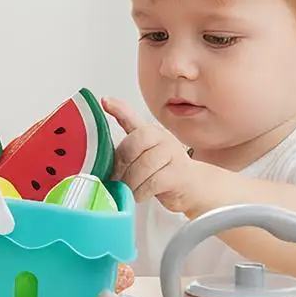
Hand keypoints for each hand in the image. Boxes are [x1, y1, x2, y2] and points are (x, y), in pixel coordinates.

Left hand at [101, 98, 217, 215]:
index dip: (118, 109)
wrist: (193, 187)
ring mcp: (172, 154)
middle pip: (132, 146)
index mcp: (149, 132)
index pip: (131, 118)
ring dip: (130, 183)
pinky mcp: (178, 174)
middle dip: (121, 165)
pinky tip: (140, 194)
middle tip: (116, 179)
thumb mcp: (143, 155)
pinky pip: (151, 183)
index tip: (105, 102)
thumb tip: (102, 141)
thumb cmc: (163, 170)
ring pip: (141, 167)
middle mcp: (162, 138)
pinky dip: (141, 192)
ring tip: (129, 189)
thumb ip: (126, 147)